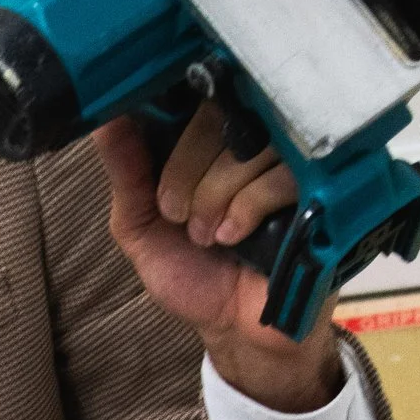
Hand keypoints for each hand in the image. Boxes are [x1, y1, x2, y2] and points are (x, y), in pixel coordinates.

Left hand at [100, 107, 342, 413]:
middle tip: (177, 217)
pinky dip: (247, 208)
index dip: (170, 123)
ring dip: (216, 197)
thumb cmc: (191, 272)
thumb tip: (102, 119)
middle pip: (220, 111)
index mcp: (208, 136)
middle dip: (186, 171)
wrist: (234, 328)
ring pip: (249, 144)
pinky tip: (236, 237)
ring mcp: (287, 158)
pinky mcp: (317, 186)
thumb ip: (125, 171)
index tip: (155, 167)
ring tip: (210, 237)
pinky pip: (280, 174)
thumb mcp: (140, 225)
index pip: (192, 91)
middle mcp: (250, 137)